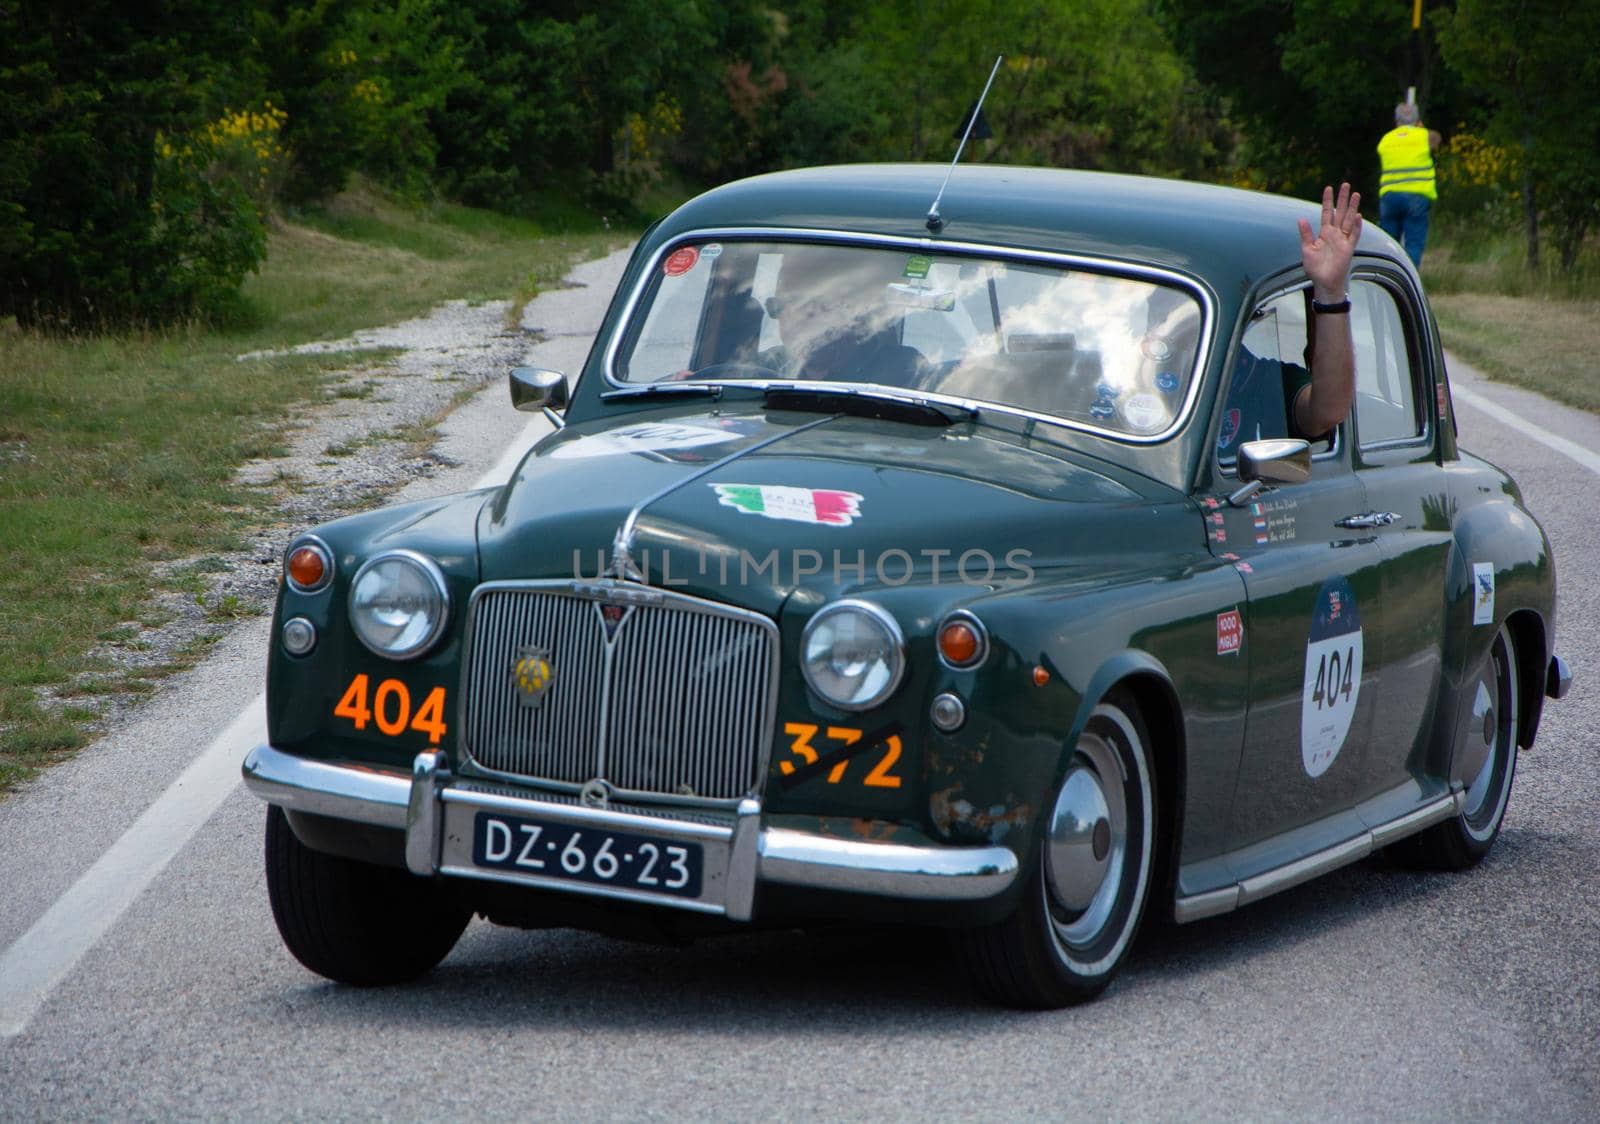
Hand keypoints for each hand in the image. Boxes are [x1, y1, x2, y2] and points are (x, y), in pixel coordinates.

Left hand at [1299, 182, 1361, 300]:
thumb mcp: (1307, 250)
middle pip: (1340, 212)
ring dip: (1352, 207)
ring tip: (1356, 194)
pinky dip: (1356, 226)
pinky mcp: (1349, 248)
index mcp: (1324, 233)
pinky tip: (1358, 216)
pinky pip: (1354, 235)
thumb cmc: (1315, 268)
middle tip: (1346, 184)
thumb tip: (1301, 219)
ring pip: (1349, 220)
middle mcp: (1335, 234)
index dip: (1327, 201)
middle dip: (1343, 199)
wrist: (1324, 282)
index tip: (1328, 188)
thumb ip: (1305, 234)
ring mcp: (1343, 240)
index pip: (1327, 213)